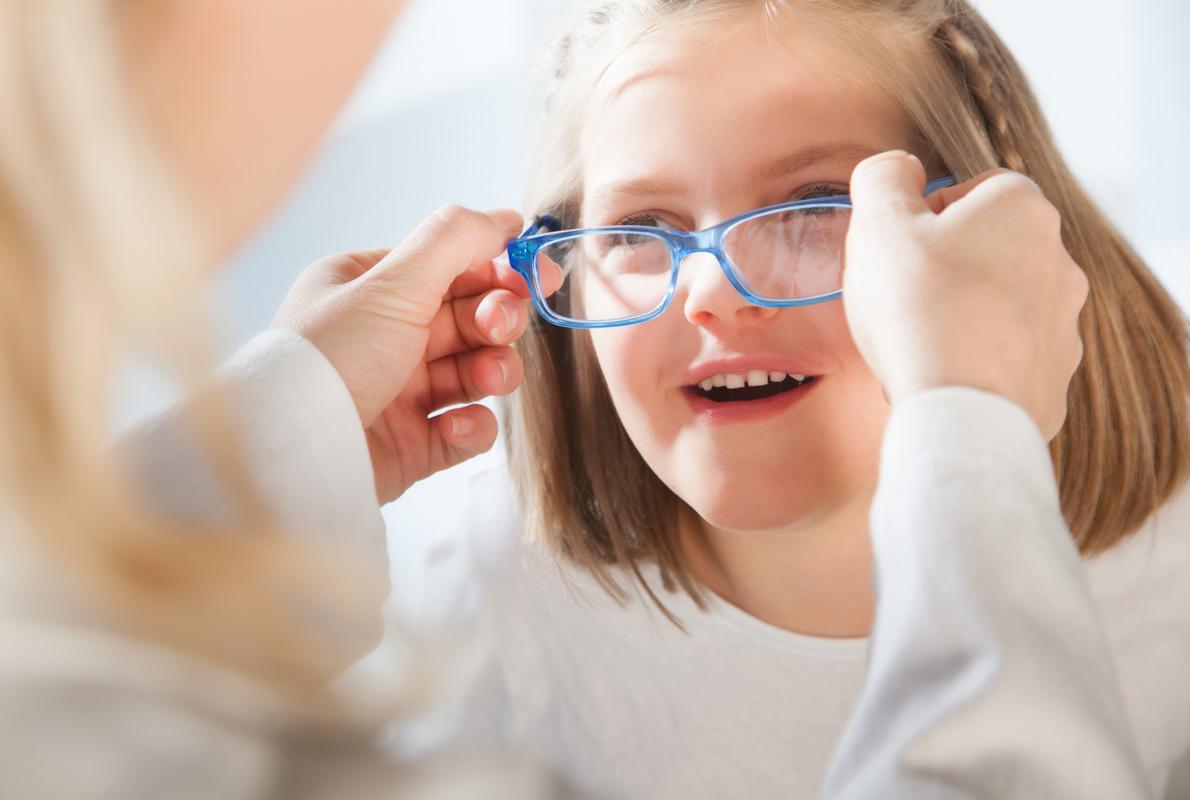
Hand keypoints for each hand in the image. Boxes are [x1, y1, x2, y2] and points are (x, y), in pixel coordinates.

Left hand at [272, 206, 529, 502]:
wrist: (292, 454)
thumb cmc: (330, 358)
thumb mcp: (392, 282)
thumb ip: (454, 240)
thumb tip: (505, 217)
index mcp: (368, 289)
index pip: (449, 268)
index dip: (497, 270)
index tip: (535, 275)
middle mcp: (383, 337)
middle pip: (469, 319)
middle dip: (496, 321)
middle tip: (498, 327)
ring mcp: (400, 393)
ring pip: (476, 372)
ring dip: (492, 370)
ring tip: (484, 378)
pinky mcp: (414, 444)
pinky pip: (466, 428)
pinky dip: (471, 426)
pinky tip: (453, 424)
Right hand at [843, 151, 1088, 440]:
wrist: (959, 408)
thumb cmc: (919, 308)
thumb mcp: (878, 222)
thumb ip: (883, 177)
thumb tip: (896, 168)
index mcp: (1021, 208)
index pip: (968, 191)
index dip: (922, 219)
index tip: (897, 251)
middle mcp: (1058, 259)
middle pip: (986, 248)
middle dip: (945, 267)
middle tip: (902, 297)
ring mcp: (1063, 322)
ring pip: (1001, 304)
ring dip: (964, 314)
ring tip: (922, 342)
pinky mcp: (1055, 377)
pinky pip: (1009, 357)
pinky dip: (979, 362)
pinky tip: (945, 374)